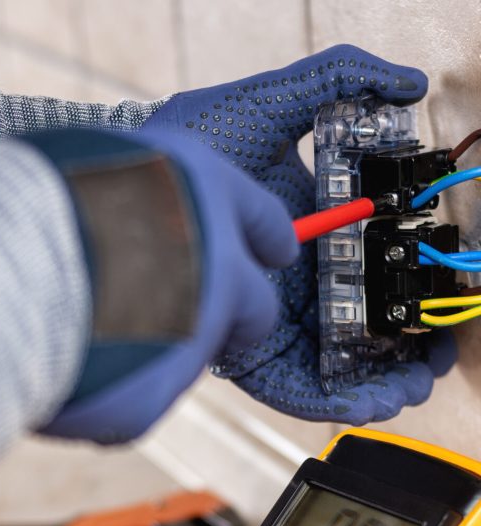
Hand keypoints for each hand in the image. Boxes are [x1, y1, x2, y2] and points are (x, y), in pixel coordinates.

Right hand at [29, 128, 298, 441]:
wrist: (2, 267)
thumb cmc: (33, 199)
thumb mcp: (100, 166)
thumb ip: (135, 198)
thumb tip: (133, 226)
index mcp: (206, 195)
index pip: (264, 221)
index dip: (269, 238)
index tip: (277, 249)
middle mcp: (219, 273)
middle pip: (256, 309)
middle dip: (234, 317)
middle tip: (189, 316)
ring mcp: (191, 343)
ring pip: (187, 357)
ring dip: (151, 348)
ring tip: (81, 329)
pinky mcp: (151, 400)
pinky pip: (134, 399)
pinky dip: (106, 388)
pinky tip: (61, 363)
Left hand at [143, 44, 456, 423]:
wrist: (130, 190)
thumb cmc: (188, 146)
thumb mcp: (268, 106)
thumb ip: (336, 83)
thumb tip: (409, 85)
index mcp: (304, 238)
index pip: (365, 274)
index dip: (401, 290)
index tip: (433, 294)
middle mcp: (289, 286)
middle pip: (355, 329)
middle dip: (399, 350)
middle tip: (435, 357)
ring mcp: (265, 323)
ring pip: (331, 365)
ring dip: (376, 384)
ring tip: (411, 388)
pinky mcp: (240, 356)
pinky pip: (291, 388)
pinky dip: (331, 400)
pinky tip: (367, 401)